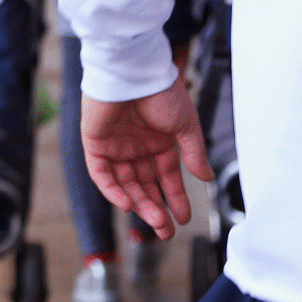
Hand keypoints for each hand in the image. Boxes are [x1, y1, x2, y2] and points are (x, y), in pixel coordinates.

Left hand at [82, 83, 214, 240]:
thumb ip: (193, 153)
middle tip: (166, 231)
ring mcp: (115, 146)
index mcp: (159, 141)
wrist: (133, 70)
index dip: (175, 197)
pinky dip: (112, 190)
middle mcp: (137, 146)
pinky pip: (101, 174)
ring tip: (155, 221)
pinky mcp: (95, 143)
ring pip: (125, 184)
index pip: (166, 176)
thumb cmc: (161, 92)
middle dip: (155, 208)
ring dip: (139, 204)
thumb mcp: (185, 125)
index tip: (185, 218)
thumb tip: (206, 178)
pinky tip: (127, 204)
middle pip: (145, 185)